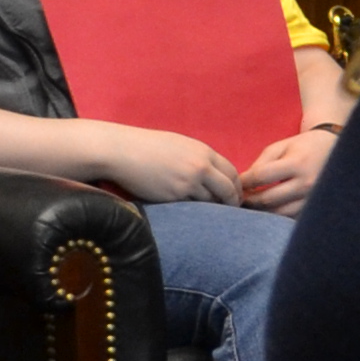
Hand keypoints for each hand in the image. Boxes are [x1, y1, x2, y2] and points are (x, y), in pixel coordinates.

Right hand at [78, 122, 244, 204]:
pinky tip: (192, 214)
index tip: (235, 196)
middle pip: (228, 190)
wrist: (123, 152)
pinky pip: (192, 208)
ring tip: (211, 214)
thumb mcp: (181, 146)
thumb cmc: (149, 147)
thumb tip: (216, 175)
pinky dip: (195, 212)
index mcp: (204, 152)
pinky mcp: (173, 197)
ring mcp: (187, 183)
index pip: (232, 173)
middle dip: (232, 202)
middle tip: (231, 211)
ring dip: (213, 209)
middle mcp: (200, 167)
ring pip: (211, 202)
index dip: (236, 187)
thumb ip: (200, 159)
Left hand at [239, 119, 338, 211]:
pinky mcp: (316, 209)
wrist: (336, 151)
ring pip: (278, 213)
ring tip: (252, 205)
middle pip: (267, 200)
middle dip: (248, 200)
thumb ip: (260, 164)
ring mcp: (313, 199)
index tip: (237, 184)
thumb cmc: (303, 147)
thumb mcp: (280, 147)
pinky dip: (276, 215)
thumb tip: (243, 186)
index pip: (261, 177)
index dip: (244, 182)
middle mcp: (307, 184)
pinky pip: (290, 217)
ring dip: (261, 211)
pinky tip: (269, 208)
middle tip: (239, 198)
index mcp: (297, 164)